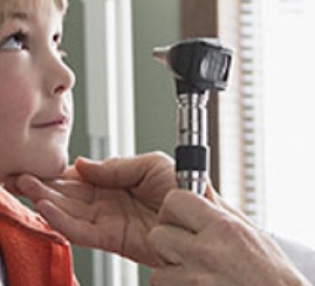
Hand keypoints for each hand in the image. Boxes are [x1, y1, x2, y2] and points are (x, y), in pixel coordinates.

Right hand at [10, 152, 175, 266]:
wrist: (203, 214)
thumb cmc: (187, 188)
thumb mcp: (151, 163)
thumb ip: (117, 166)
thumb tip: (84, 164)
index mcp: (120, 181)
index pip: (82, 177)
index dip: (60, 173)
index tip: (40, 166)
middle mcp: (111, 202)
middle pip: (70, 195)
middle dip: (45, 186)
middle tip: (23, 178)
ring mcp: (110, 221)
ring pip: (70, 212)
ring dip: (47, 201)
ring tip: (29, 189)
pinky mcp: (112, 239)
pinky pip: (81, 231)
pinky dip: (62, 221)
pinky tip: (49, 209)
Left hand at [148, 189, 310, 285]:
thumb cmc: (271, 275)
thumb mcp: (252, 234)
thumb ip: (221, 212)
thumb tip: (201, 189)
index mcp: (224, 228)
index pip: (175, 200)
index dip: (175, 209)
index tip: (183, 217)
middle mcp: (207, 253)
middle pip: (157, 235)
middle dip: (168, 243)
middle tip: (186, 250)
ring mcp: (194, 281)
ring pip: (157, 271)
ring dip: (171, 274)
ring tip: (196, 275)